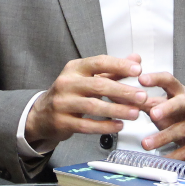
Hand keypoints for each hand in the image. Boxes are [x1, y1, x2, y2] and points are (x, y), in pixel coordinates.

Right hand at [24, 54, 147, 152]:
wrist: (42, 114)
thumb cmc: (71, 93)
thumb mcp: (88, 78)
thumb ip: (113, 70)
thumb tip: (136, 59)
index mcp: (74, 68)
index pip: (99, 62)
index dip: (119, 65)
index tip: (138, 70)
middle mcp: (66, 83)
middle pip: (98, 85)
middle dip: (123, 91)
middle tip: (142, 96)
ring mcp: (62, 103)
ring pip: (93, 106)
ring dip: (117, 110)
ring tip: (135, 113)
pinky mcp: (62, 122)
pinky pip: (86, 125)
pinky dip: (104, 126)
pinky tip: (118, 126)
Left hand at [138, 71, 184, 162]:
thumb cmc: (179, 117)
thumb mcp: (164, 106)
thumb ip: (145, 102)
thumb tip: (121, 96)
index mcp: (181, 93)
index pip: (170, 81)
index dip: (156, 79)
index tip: (141, 79)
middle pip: (183, 103)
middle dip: (168, 108)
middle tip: (153, 113)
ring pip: (182, 129)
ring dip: (163, 137)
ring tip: (146, 144)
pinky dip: (174, 155)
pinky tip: (162, 159)